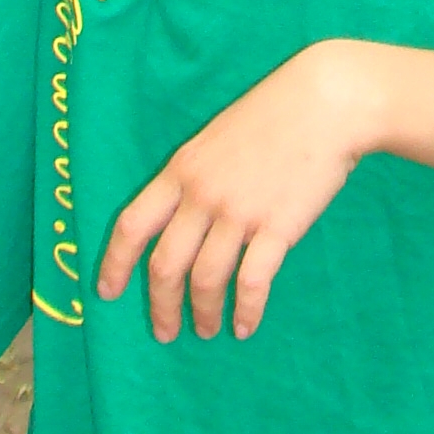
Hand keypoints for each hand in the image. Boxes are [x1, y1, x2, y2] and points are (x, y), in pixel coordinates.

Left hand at [97, 42, 376, 343]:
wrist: (326, 101)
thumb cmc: (275, 112)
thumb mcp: (217, 136)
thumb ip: (197, 175)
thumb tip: (185, 218)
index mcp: (182, 169)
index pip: (132, 225)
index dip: (114, 264)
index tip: (106, 292)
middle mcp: (202, 195)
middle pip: (165, 264)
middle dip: (161, 306)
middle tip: (165, 332)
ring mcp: (238, 212)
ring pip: (206, 280)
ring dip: (204, 313)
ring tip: (207, 330)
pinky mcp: (276, 227)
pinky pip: (252, 282)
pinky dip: (246, 311)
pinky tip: (246, 326)